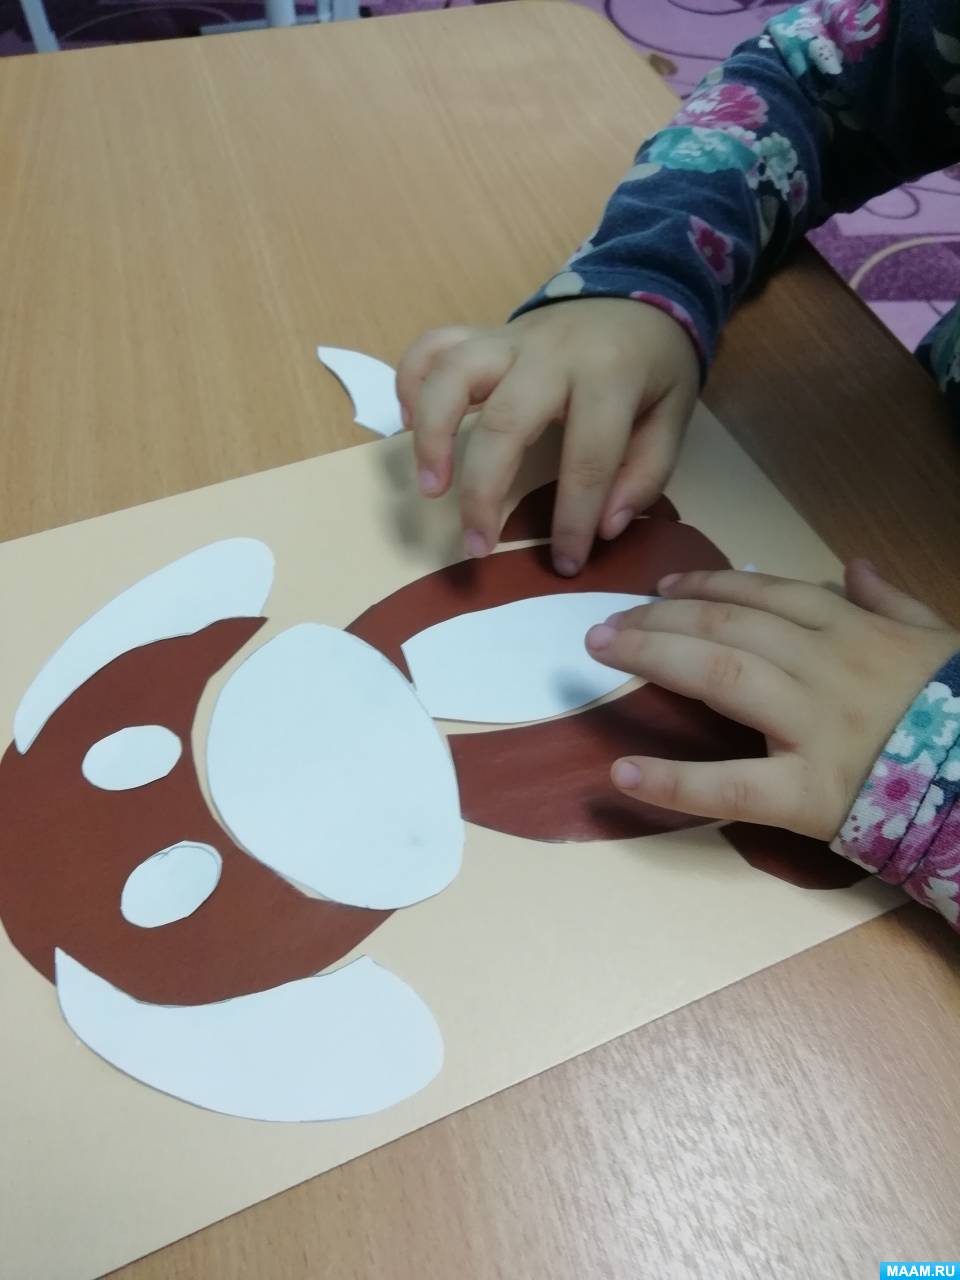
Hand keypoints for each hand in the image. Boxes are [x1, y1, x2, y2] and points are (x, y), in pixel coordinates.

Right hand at [396, 298, 699, 575]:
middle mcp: (551, 354)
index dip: (573, 520)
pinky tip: (409, 425)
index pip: (587, 459)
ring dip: (430, 434)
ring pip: (451, 375)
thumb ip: (647, 471)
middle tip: (477, 546)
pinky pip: (432, 347)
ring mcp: (510, 340)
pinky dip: (410, 383)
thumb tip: (604, 528)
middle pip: (504, 424)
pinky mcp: (483, 335)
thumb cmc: (654, 367)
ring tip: (430, 487)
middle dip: (484, 493)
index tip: (564, 563)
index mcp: (609, 376)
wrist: (638, 295)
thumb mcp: (675, 416)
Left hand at [585, 561, 959, 840]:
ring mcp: (815, 727)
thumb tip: (852, 566)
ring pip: (722, 676)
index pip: (765, 594)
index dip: (705, 586)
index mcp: (853, 630)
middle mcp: (825, 667)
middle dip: (659, 617)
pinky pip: (732, 785)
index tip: (660, 588)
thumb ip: (892, 600)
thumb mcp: (938, 639)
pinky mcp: (809, 792)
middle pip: (728, 626)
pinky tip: (623, 773)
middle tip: (606, 622)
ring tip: (600, 651)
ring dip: (654, 655)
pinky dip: (674, 781)